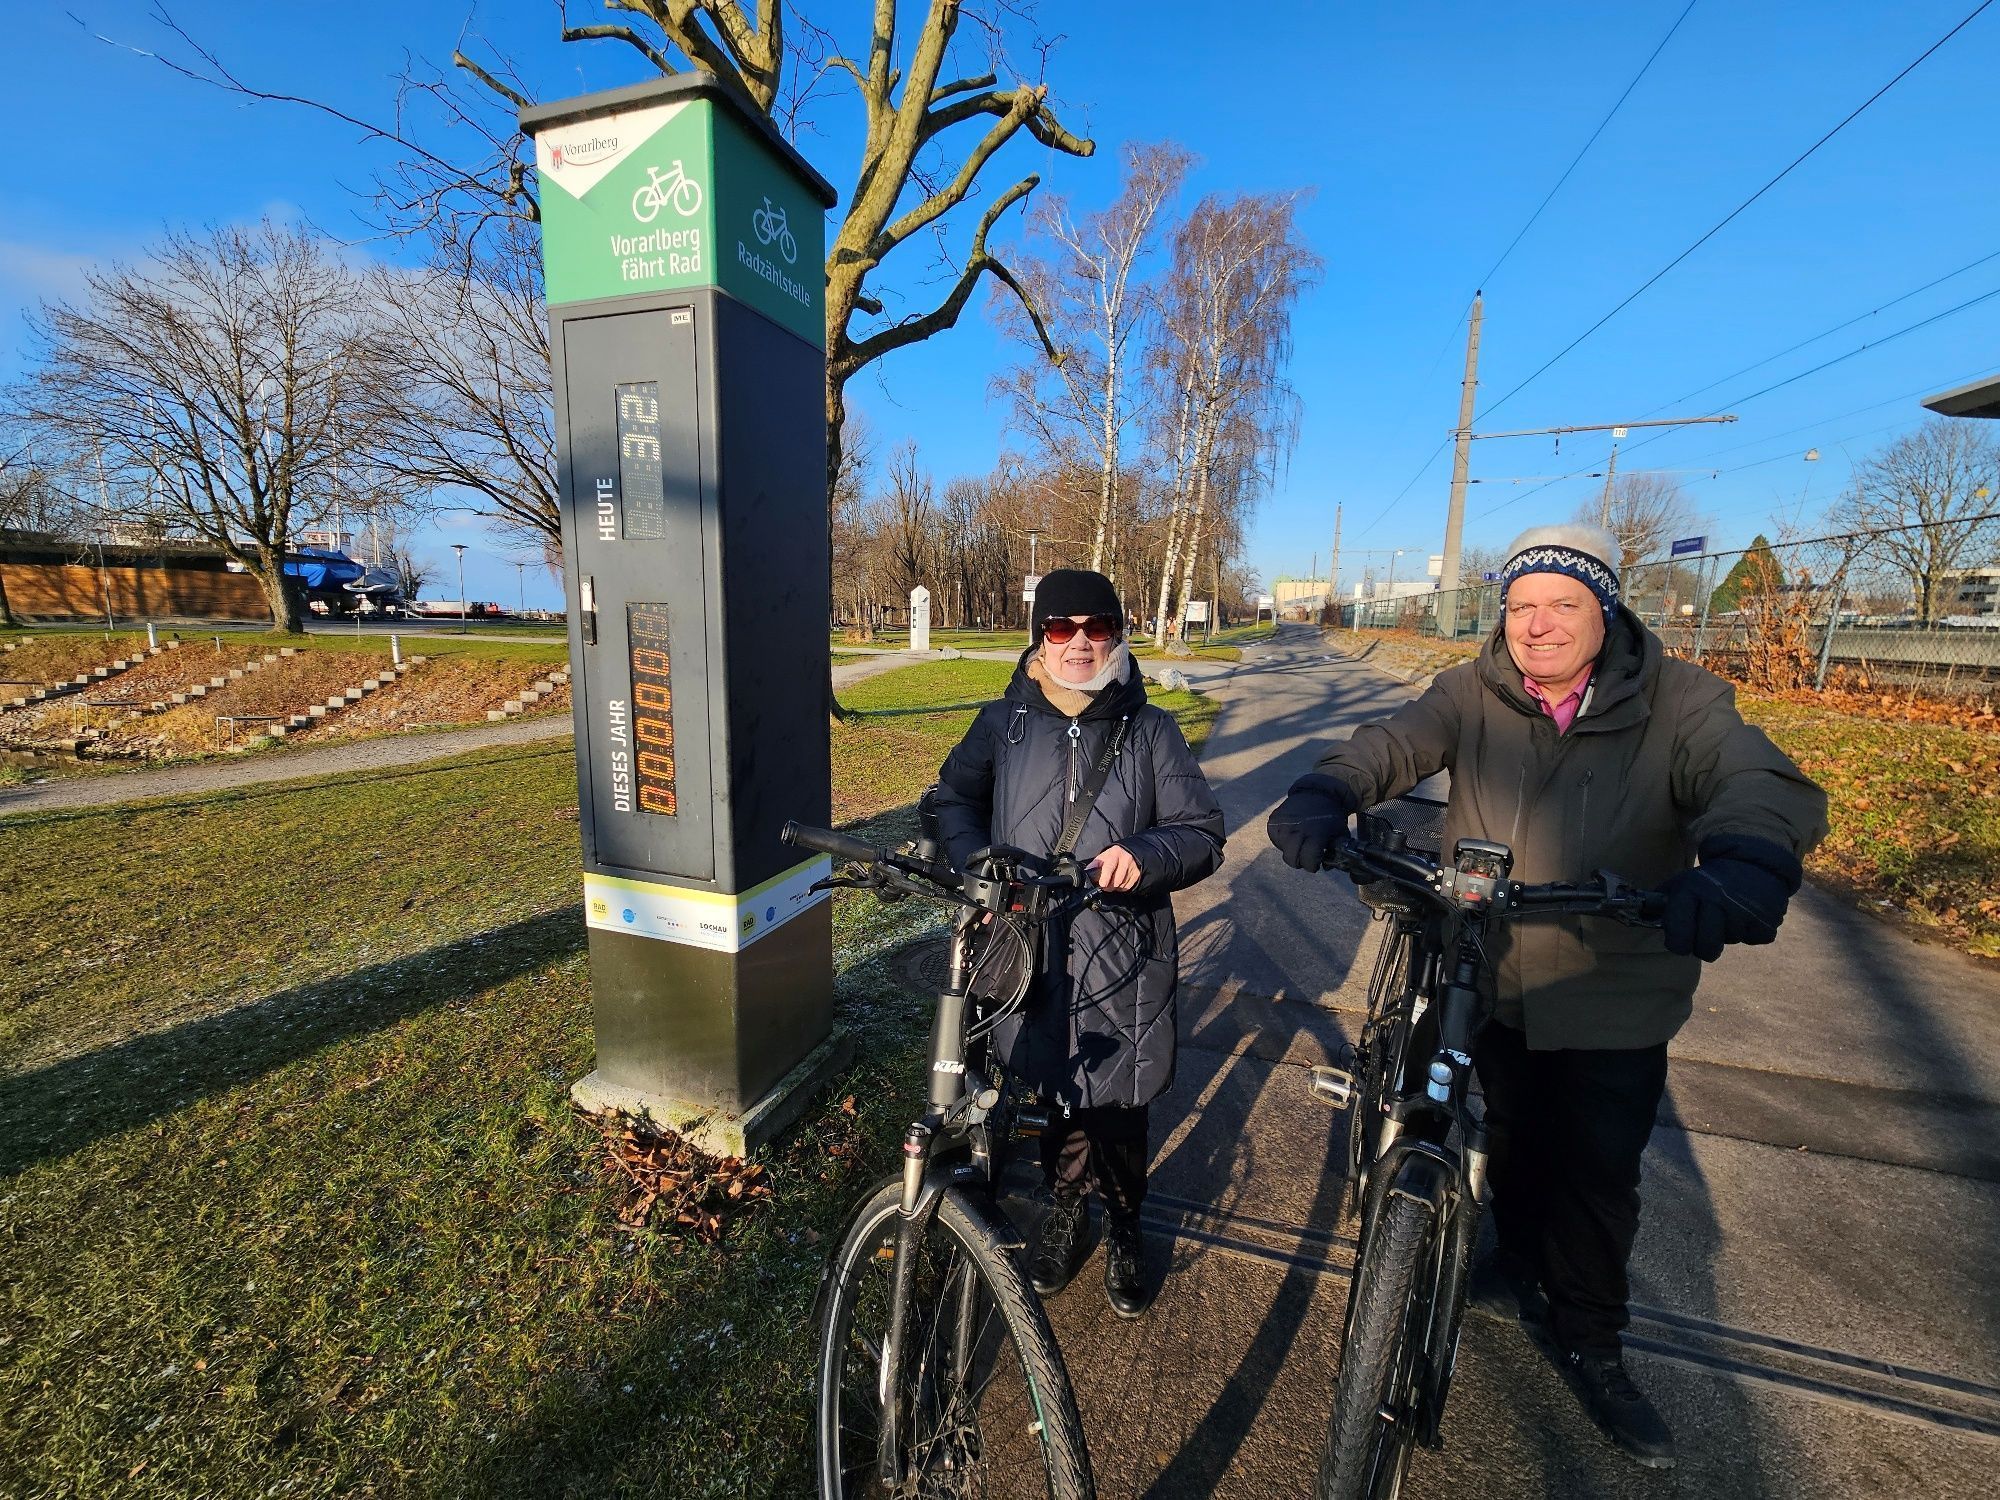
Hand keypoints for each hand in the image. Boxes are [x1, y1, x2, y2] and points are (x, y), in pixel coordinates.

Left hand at [1088, 844, 1141, 891]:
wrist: (1130, 853)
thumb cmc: (1113, 857)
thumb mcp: (1104, 857)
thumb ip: (1095, 864)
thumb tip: (1087, 872)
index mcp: (1114, 853)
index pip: (1109, 867)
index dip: (1105, 878)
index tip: (1102, 884)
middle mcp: (1126, 859)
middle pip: (1116, 880)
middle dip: (1109, 886)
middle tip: (1105, 885)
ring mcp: (1133, 867)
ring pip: (1121, 885)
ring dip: (1115, 887)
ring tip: (1112, 882)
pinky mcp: (1137, 874)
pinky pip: (1127, 887)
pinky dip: (1121, 888)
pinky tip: (1120, 882)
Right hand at [1266, 774, 1360, 871]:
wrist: (1316, 792)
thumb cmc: (1330, 815)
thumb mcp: (1339, 832)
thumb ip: (1336, 850)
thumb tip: (1328, 866)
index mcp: (1315, 835)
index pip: (1307, 862)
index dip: (1313, 865)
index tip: (1316, 862)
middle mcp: (1296, 831)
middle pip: (1291, 860)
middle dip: (1300, 861)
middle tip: (1306, 855)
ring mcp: (1283, 825)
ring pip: (1283, 849)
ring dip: (1291, 849)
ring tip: (1300, 840)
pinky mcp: (1274, 821)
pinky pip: (1275, 838)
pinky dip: (1283, 839)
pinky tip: (1292, 832)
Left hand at [1659, 835, 1803, 961]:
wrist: (1753, 862)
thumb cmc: (1711, 879)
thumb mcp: (1683, 882)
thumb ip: (1662, 901)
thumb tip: (1642, 917)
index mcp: (1691, 892)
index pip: (1678, 938)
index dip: (1677, 943)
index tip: (1680, 939)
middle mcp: (1716, 901)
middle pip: (1705, 950)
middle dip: (1703, 946)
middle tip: (1706, 932)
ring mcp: (1743, 912)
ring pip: (1729, 943)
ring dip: (1728, 933)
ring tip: (1730, 912)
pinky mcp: (1766, 921)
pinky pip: (1752, 939)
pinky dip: (1751, 931)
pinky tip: (1748, 913)